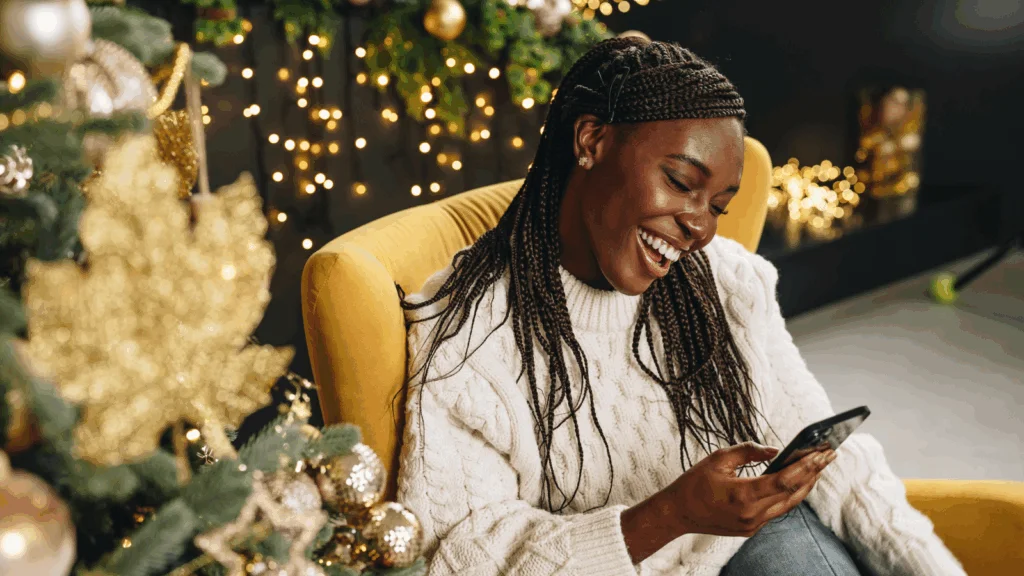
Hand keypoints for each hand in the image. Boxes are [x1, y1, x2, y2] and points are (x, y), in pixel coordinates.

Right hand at [668, 441, 835, 537]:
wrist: (678, 513)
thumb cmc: (695, 483)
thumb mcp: (719, 459)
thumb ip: (749, 451)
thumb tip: (776, 451)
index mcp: (743, 494)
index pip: (785, 479)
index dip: (807, 465)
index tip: (823, 452)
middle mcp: (752, 514)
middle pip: (793, 493)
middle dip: (813, 473)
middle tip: (828, 455)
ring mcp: (753, 525)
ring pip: (788, 504)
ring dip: (805, 485)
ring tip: (818, 467)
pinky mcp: (752, 529)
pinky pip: (776, 510)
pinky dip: (788, 495)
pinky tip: (796, 481)